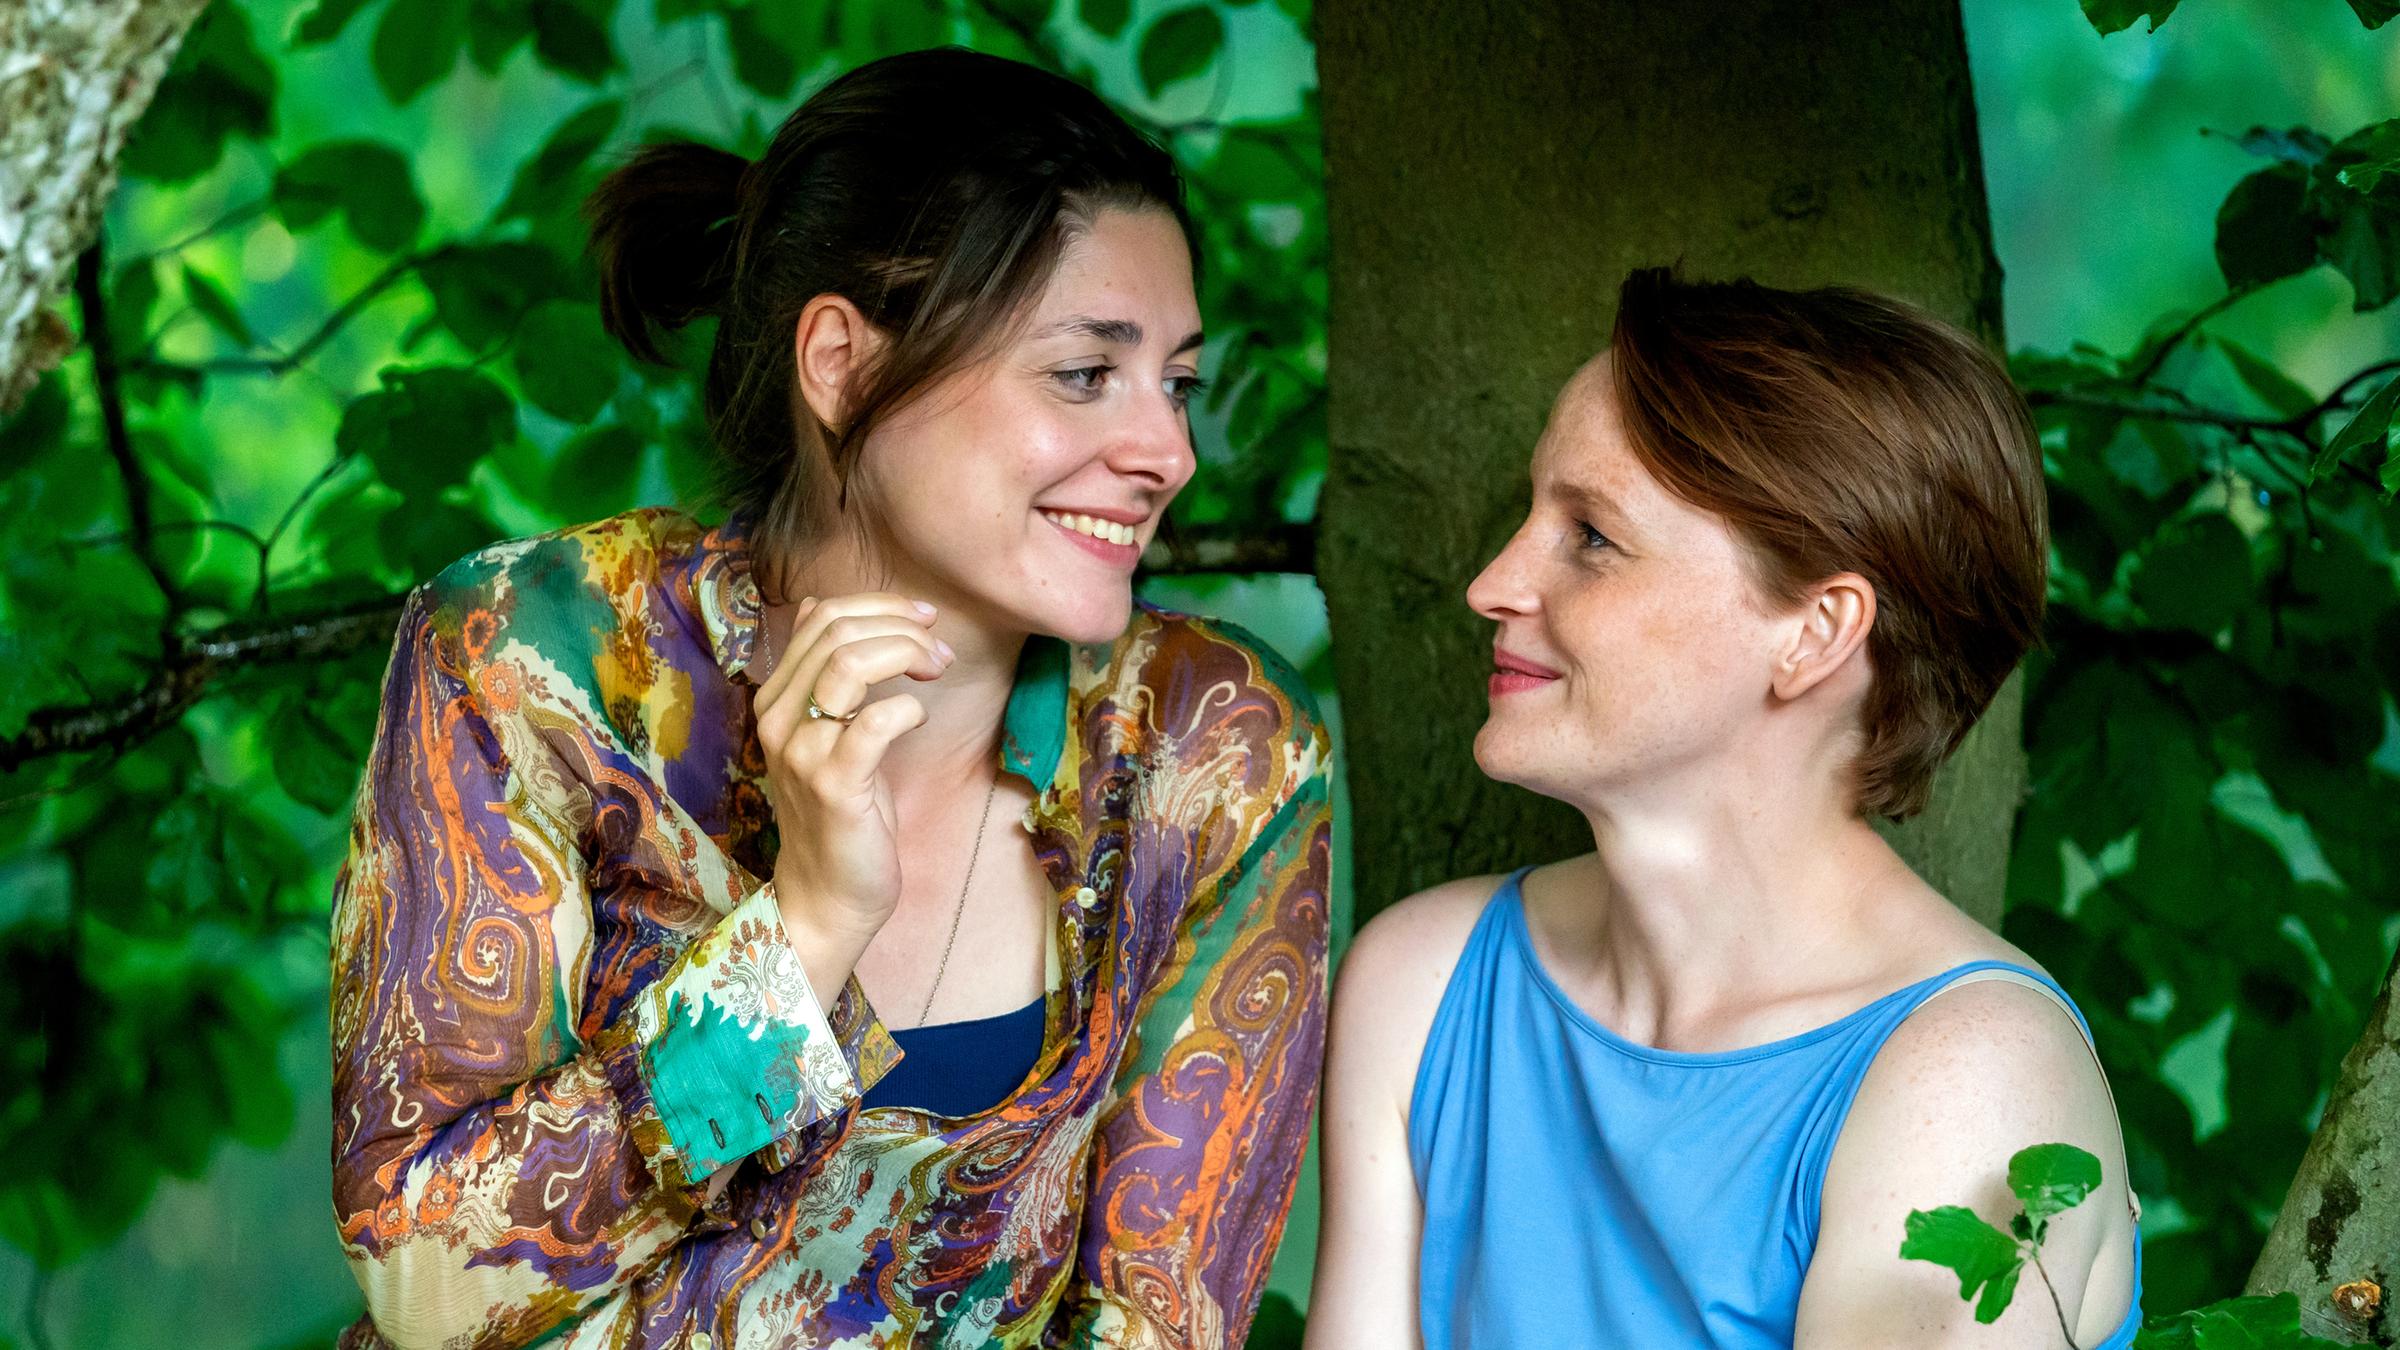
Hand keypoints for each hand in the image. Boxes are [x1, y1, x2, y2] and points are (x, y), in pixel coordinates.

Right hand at [753, 592, 951, 987]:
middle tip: (939, 651)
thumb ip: (819, 670)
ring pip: (850, 663)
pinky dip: (908, 707)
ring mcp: (802, 752)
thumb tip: (814, 605)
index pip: (822, 616)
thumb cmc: (842, 810)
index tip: (924, 621)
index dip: (881, 605)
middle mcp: (778, 719)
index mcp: (776, 698)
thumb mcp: (827, 729)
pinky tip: (920, 717)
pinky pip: (875, 720)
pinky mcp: (835, 785)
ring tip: (936, 670)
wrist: (828, 893)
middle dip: (902, 626)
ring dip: (907, 654)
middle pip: (838, 631)